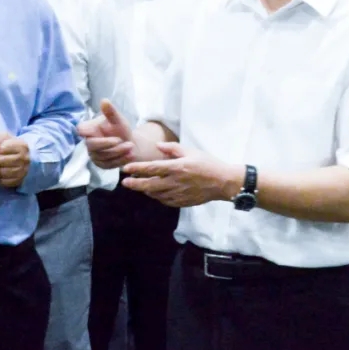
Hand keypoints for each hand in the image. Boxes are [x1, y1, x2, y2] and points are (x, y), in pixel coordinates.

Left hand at [0, 132, 30, 187]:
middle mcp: (25, 159)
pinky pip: (5, 182)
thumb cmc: (10, 147)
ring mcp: (23, 171)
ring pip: (2, 172)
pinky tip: (1, 173)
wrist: (22, 159)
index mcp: (22, 146)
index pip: (2, 148)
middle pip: (1, 161)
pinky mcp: (20, 180)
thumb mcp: (5, 138)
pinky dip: (0, 179)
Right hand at [77, 100, 134, 168]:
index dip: (84, 131)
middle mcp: (89, 143)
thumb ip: (111, 112)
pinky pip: (110, 164)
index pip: (80, 130)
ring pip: (103, 156)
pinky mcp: (102, 165)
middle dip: (108, 143)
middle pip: (92, 145)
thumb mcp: (118, 120)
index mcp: (90, 130)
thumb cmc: (120, 129)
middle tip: (122, 140)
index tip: (91, 132)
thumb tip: (104, 100)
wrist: (130, 144)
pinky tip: (130, 154)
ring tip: (131, 146)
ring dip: (119, 151)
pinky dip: (121, 159)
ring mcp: (94, 156)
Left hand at [121, 143, 242, 207]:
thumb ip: (172, 148)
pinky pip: (164, 201)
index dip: (137, 169)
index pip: (152, 169)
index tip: (125, 169)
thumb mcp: (190, 151)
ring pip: (155, 194)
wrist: (223, 182)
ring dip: (145, 190)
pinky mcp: (182, 202)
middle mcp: (175, 182)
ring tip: (138, 185)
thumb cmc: (207, 164)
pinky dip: (157, 197)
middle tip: (125, 183)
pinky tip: (154, 193)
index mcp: (177, 167)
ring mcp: (178, 194)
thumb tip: (157, 147)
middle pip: (149, 185)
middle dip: (135, 184)